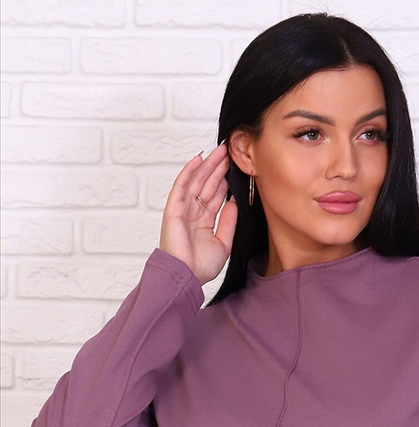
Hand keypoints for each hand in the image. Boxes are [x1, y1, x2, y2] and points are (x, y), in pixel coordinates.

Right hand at [159, 143, 238, 285]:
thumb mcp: (223, 243)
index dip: (225, 181)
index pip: (216, 196)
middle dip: (218, 168)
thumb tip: (234, 202)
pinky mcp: (174, 208)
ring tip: (220, 151)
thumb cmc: (200, 267)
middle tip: (229, 152)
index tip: (235, 169)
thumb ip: (229, 222)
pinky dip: (189, 171)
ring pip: (197, 181)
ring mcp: (183, 209)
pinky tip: (198, 159)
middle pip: (208, 184)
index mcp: (204, 222)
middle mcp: (193, 213)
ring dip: (208, 165)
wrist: (186, 275)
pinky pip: (182, 185)